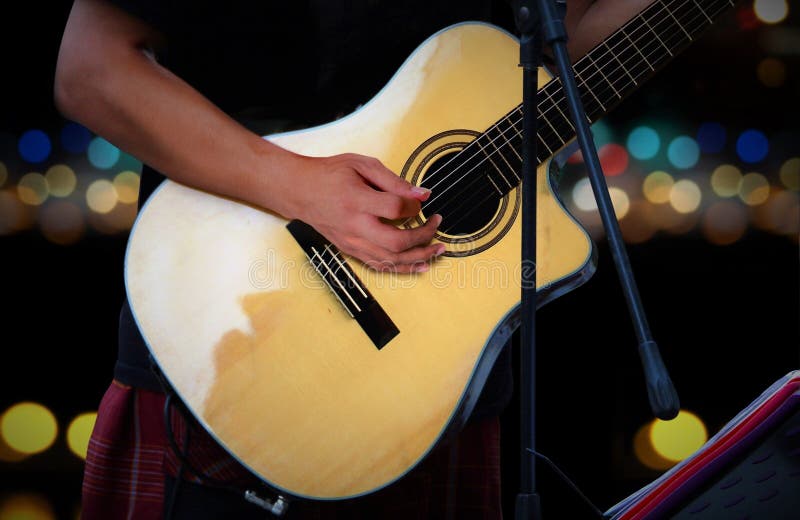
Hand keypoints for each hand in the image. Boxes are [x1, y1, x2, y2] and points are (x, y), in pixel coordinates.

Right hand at [285, 153, 443, 272]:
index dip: (413, 205)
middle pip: (396, 242)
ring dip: (419, 256)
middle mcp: (354, 226)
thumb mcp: (362, 164)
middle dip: (423, 236)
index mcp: (356, 200)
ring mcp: (352, 242)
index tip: (420, 199)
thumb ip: (393, 180)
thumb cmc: (330, 175)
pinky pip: (380, 265)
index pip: (394, 208)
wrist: (301, 191)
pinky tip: (419, 264)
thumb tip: (421, 194)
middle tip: (436, 224)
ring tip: (438, 249)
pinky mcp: (352, 250)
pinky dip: (403, 268)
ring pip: (391, 260)